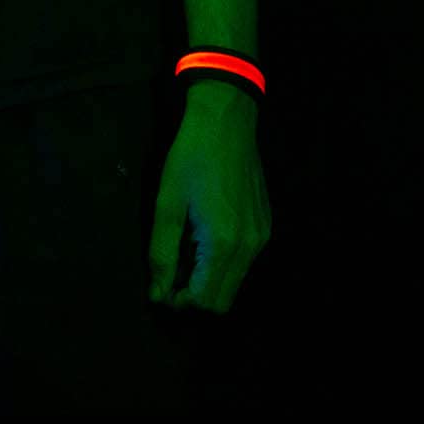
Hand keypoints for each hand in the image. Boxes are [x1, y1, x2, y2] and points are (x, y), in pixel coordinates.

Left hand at [147, 85, 271, 311]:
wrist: (226, 122)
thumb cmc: (190, 158)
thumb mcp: (166, 204)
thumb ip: (162, 254)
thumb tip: (157, 294)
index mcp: (222, 243)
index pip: (203, 300)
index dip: (177, 301)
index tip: (159, 286)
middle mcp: (249, 247)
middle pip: (222, 301)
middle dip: (194, 297)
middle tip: (170, 275)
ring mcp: (262, 237)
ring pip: (235, 283)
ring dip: (208, 281)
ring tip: (184, 253)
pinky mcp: (266, 226)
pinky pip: (245, 262)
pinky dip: (223, 264)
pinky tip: (203, 239)